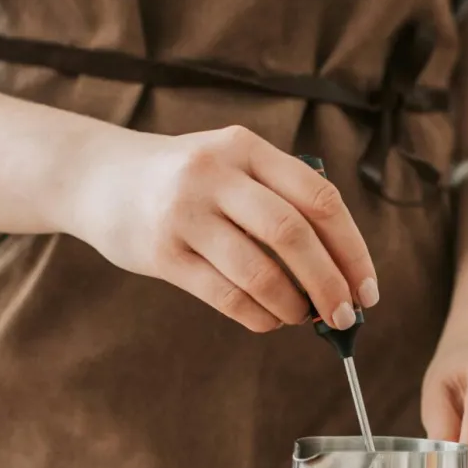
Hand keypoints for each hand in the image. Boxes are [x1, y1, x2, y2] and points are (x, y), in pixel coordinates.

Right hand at [62, 125, 377, 333]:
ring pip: (258, 270)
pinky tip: (270, 320)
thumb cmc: (186, 180)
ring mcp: (184, 212)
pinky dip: (258, 315)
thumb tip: (340, 272)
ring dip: (293, 304)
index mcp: (246, 147)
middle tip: (346, 316)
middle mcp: (215, 174)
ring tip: (305, 318)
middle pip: (292, 233)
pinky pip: (224, 294)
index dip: (352, 247)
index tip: (367, 287)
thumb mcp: (232, 164)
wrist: (99, 177)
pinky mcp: (160, 251)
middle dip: (329, 282)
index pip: (318, 197)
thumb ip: (280, 199)